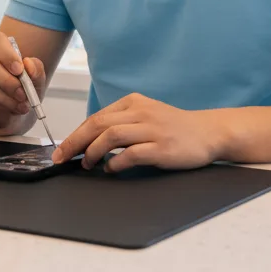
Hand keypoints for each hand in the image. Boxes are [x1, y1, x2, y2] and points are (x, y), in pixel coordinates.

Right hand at [0, 31, 46, 132]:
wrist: (10, 112)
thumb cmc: (22, 88)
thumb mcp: (35, 79)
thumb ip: (36, 69)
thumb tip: (28, 63)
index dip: (7, 54)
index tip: (19, 70)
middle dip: (7, 81)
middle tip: (22, 94)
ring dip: (4, 97)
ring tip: (19, 106)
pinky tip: (5, 108)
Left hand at [53, 93, 220, 172]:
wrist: (209, 132)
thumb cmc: (174, 127)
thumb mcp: (146, 115)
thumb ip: (122, 122)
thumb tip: (90, 140)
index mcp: (133, 102)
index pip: (96, 117)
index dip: (76, 134)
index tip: (62, 149)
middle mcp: (141, 112)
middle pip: (98, 124)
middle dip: (75, 142)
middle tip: (61, 157)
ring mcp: (152, 129)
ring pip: (111, 136)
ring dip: (92, 151)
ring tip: (86, 164)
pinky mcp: (162, 147)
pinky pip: (131, 154)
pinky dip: (116, 163)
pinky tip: (110, 169)